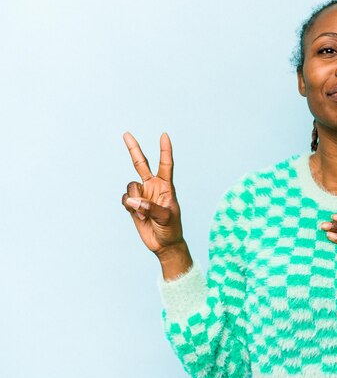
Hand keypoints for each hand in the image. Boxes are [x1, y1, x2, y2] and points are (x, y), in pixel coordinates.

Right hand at [121, 132, 189, 270]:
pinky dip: (129, 206)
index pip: (166, 164)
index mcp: (166, 186)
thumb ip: (150, 208)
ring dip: (134, 199)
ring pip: (130, 186)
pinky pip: (125, 199)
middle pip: (141, 164)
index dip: (165, 150)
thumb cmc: (171, 228)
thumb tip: (133, 200)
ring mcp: (142, 195)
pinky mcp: (132, 204)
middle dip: (133, 149)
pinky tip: (137, 214)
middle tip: (126, 134)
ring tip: (144, 212)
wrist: (164, 244)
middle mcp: (153, 186)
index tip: (164, 135)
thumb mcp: (166, 217)